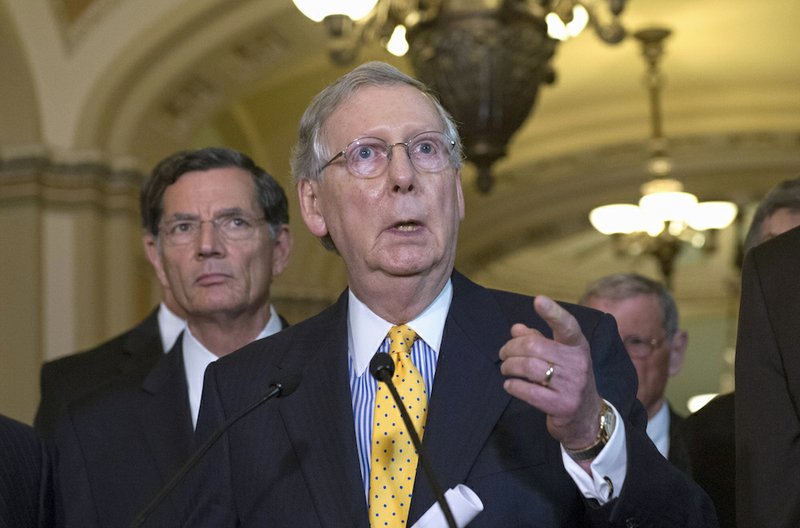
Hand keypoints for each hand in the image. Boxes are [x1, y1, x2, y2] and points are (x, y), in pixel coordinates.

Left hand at [499, 296, 602, 451]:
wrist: (586, 418)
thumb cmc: (568, 380)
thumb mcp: (559, 357)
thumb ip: (538, 340)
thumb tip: (516, 328)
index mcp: (577, 346)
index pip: (567, 326)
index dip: (553, 312)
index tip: (538, 300)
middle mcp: (578, 363)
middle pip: (535, 346)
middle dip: (512, 348)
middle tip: (504, 353)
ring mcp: (572, 386)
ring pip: (529, 367)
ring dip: (509, 366)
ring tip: (505, 368)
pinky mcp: (562, 406)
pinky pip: (529, 391)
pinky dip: (513, 386)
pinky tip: (510, 384)